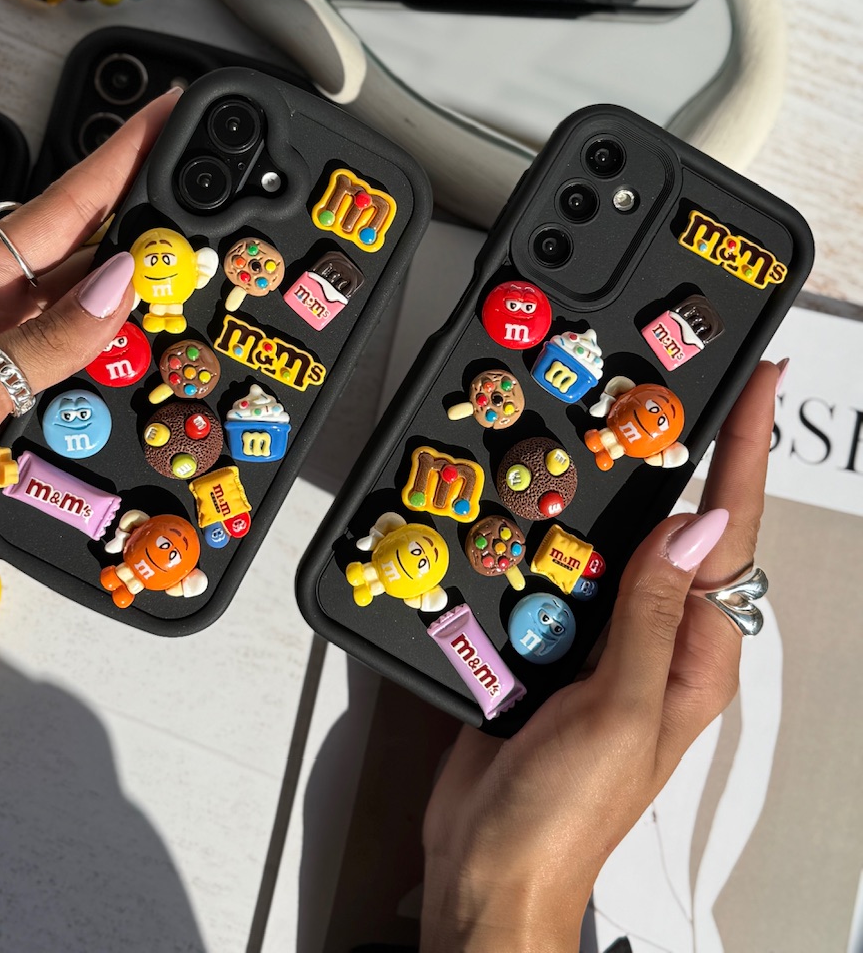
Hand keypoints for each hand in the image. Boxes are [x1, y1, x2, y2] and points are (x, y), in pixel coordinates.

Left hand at [0, 87, 181, 614]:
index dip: (117, 159)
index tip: (167, 114)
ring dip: (133, 270)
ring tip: (187, 245)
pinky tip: (138, 321)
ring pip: (77, 295)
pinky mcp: (0, 393)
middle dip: (139, 203)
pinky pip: (69, 345)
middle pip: (74, 242)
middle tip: (199, 179)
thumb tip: (120, 283)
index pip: (56, 208)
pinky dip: (111, 330)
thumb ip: (43, 343)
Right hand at [420, 360, 780, 952]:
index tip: (755, 383)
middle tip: (675, 382)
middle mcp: (658, 638)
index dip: (745, 453)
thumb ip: (655, 615)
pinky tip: (533, 498)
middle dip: (684, 453)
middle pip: (680, 527)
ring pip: (612, 540)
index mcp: (697, 655)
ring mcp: (601, 637)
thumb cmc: (567, 811)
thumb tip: (699, 525)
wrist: (487, 862)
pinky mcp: (546, 641)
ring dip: (606, 489)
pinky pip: (555, 567)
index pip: (732, 537)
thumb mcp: (621, 710)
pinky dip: (546, 530)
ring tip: (606, 421)